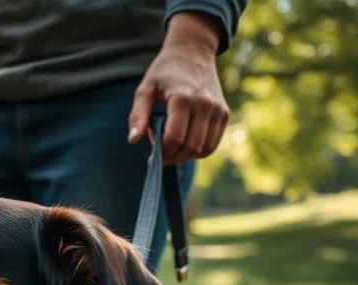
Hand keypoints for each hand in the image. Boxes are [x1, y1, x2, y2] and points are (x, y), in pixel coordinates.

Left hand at [128, 12, 230, 165]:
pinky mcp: (225, 113)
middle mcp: (205, 104)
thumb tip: (133, 141)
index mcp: (182, 98)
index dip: (162, 153)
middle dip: (173, 158)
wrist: (193, 53)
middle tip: (160, 156)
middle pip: (191, 147)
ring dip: (186, 157)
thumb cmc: (164, 72)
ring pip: (205, 149)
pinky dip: (199, 150)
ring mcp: (218, 110)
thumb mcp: (145, 89)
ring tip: (172, 150)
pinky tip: (185, 144)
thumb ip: (138, 115)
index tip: (152, 156)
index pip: (174, 138)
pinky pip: (213, 144)